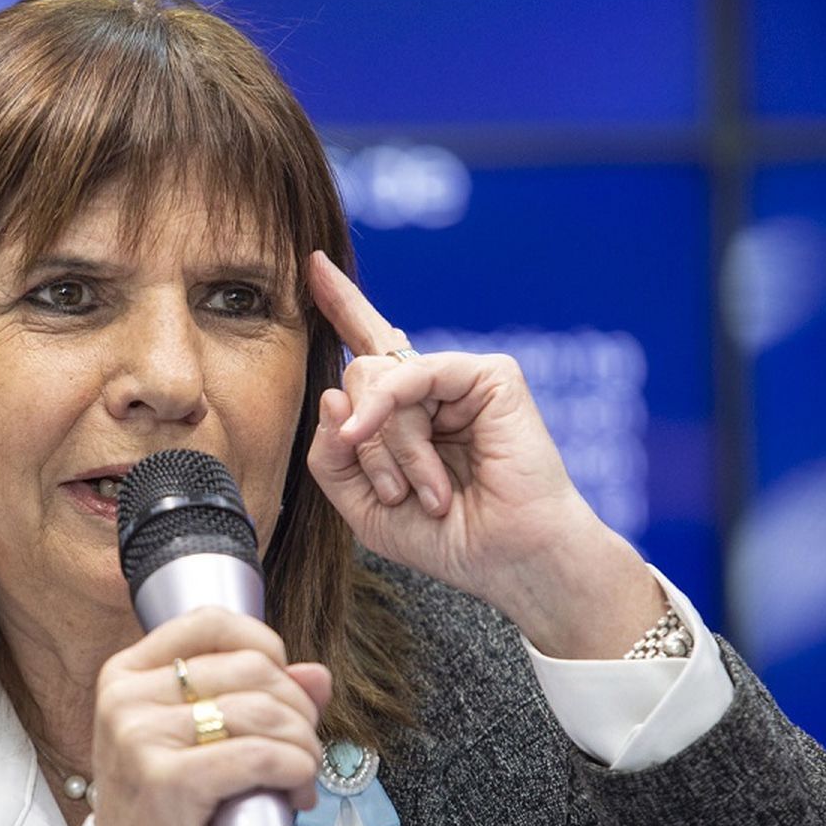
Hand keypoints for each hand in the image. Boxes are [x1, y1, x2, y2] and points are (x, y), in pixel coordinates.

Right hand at [91, 606, 331, 825]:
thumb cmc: (171, 809)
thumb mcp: (203, 742)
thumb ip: (258, 698)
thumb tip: (317, 674)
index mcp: (127, 675)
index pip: (212, 622)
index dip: (265, 646)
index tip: (283, 685)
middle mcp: (126, 698)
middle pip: (249, 668)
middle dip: (297, 708)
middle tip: (303, 747)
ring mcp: (140, 738)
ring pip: (261, 711)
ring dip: (303, 745)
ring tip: (301, 776)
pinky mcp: (166, 782)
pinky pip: (258, 756)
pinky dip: (295, 769)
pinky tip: (296, 788)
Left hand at [304, 250, 662, 657]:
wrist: (510, 560)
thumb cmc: (448, 538)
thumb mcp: (362, 505)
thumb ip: (331, 457)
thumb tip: (331, 395)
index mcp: (405, 412)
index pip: (367, 347)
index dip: (342, 305)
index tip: (314, 265)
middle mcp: (431, 387)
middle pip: (357, 375)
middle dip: (363, 444)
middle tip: (397, 493)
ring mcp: (460, 378)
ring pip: (377, 380)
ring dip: (390, 450)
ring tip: (429, 492)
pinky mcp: (490, 375)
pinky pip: (412, 373)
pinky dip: (393, 413)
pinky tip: (391, 444)